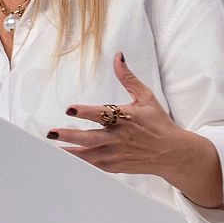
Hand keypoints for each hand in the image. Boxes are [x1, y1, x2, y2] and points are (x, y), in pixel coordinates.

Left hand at [46, 52, 223, 209]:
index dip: (85, 112)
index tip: (70, 109)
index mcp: (125, 118)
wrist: (172, 152)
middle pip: (90, 137)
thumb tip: (118, 56)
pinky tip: (63, 159)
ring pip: (88, 154)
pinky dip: (78, 162)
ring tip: (51, 148)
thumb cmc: (158, 123)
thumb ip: (127, 78)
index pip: (101, 114)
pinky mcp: (114, 166)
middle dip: (70, 135)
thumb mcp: (146, 97)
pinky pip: (92, 165)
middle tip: (52, 133)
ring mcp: (115, 153)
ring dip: (69, 151)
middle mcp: (118, 137)